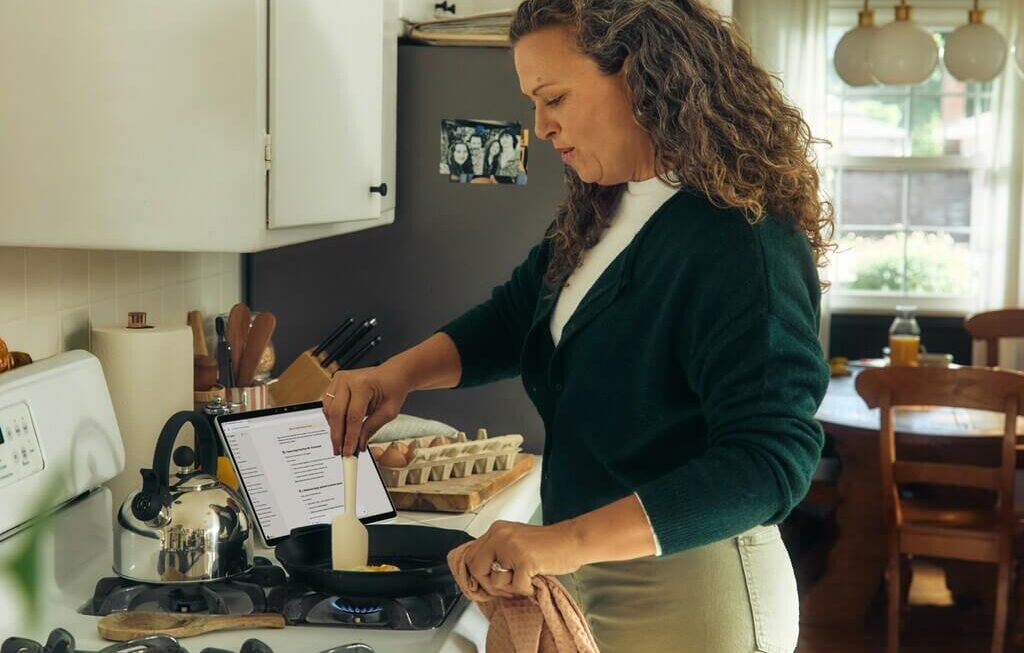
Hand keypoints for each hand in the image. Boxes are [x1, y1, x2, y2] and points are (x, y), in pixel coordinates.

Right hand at [322, 362, 411, 455]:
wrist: (392, 375)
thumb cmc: (393, 389)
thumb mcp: (388, 412)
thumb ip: (371, 428)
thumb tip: (358, 445)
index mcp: (363, 384)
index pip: (353, 416)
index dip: (349, 437)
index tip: (348, 452)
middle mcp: (347, 379)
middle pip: (337, 413)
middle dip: (337, 436)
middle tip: (340, 452)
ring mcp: (338, 380)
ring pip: (329, 411)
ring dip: (334, 429)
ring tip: (340, 443)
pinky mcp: (334, 384)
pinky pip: (328, 406)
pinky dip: (332, 420)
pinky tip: (339, 430)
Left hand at [447, 520, 583, 600]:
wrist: (573, 541)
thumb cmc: (549, 545)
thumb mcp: (516, 543)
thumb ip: (498, 553)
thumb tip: (478, 576)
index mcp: (496, 530)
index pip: (471, 556)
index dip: (478, 576)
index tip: (489, 586)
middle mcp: (499, 534)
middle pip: (476, 569)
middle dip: (489, 585)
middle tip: (507, 588)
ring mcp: (511, 547)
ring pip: (495, 581)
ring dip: (510, 588)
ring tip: (525, 580)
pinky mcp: (525, 560)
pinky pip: (516, 587)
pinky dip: (527, 589)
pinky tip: (535, 580)